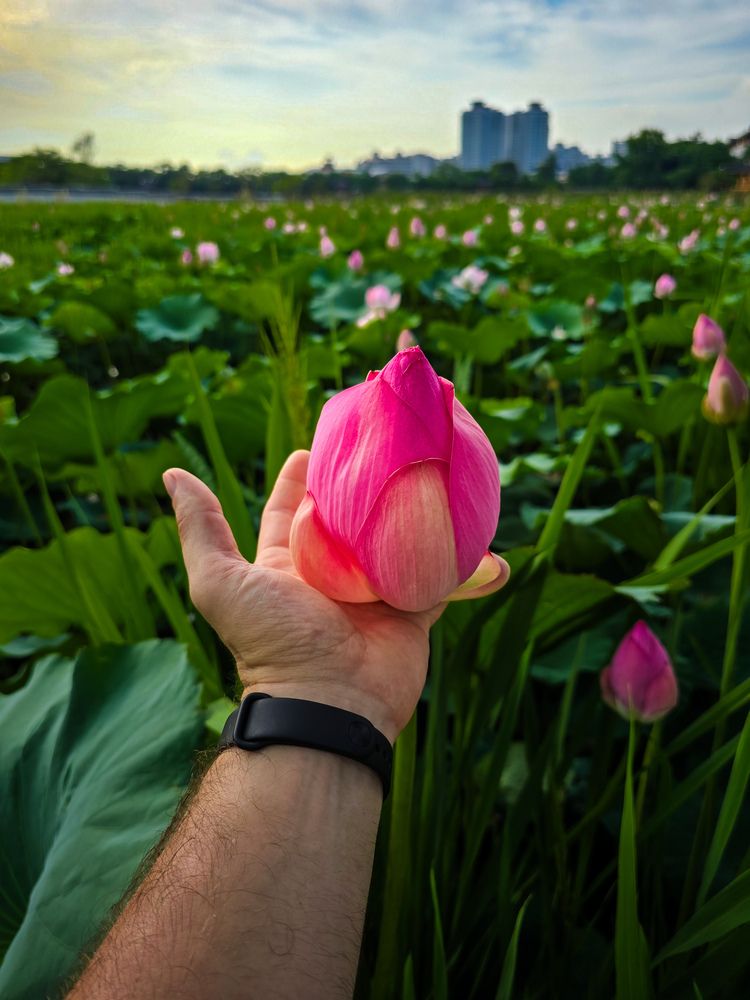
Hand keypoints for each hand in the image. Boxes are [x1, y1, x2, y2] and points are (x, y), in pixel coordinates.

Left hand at [164, 451, 509, 742]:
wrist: (328, 705)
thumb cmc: (272, 644)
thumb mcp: (222, 582)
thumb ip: (201, 530)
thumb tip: (173, 476)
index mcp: (286, 566)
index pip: (295, 510)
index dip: (303, 477)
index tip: (319, 444)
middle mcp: (331, 576)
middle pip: (351, 518)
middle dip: (364, 484)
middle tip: (384, 446)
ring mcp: (374, 594)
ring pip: (400, 542)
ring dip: (416, 513)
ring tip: (434, 474)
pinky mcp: (413, 612)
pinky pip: (442, 579)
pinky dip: (466, 564)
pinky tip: (487, 542)